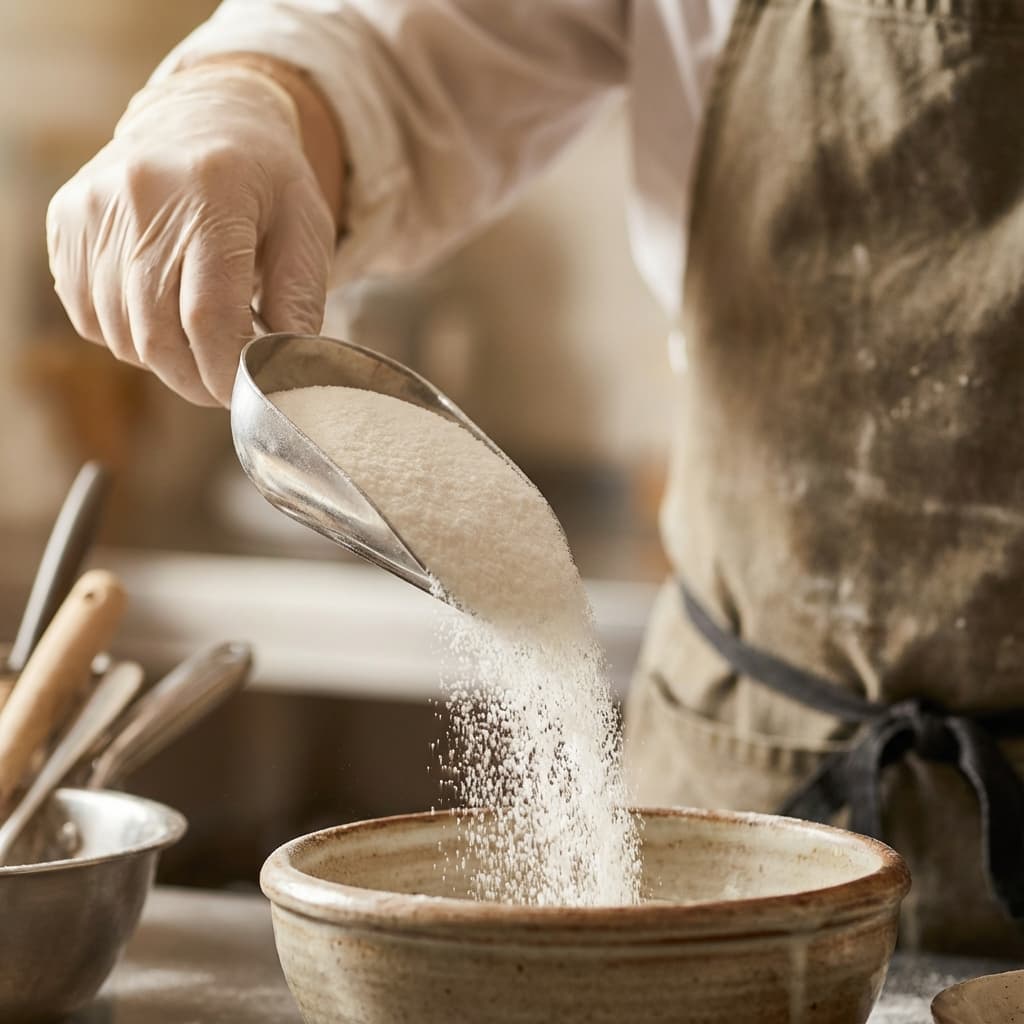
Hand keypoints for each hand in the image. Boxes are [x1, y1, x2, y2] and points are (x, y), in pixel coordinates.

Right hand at [46, 64, 336, 405]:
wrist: (204, 116)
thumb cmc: (265, 182)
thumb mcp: (307, 229)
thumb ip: (301, 301)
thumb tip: (284, 370)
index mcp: (214, 191)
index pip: (209, 315)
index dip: (225, 371)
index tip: (245, 393)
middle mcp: (142, 194)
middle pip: (156, 333)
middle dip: (194, 379)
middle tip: (222, 385)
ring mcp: (93, 207)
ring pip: (120, 333)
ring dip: (163, 360)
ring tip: (198, 344)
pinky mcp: (66, 221)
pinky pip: (89, 316)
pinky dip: (127, 336)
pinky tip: (161, 314)